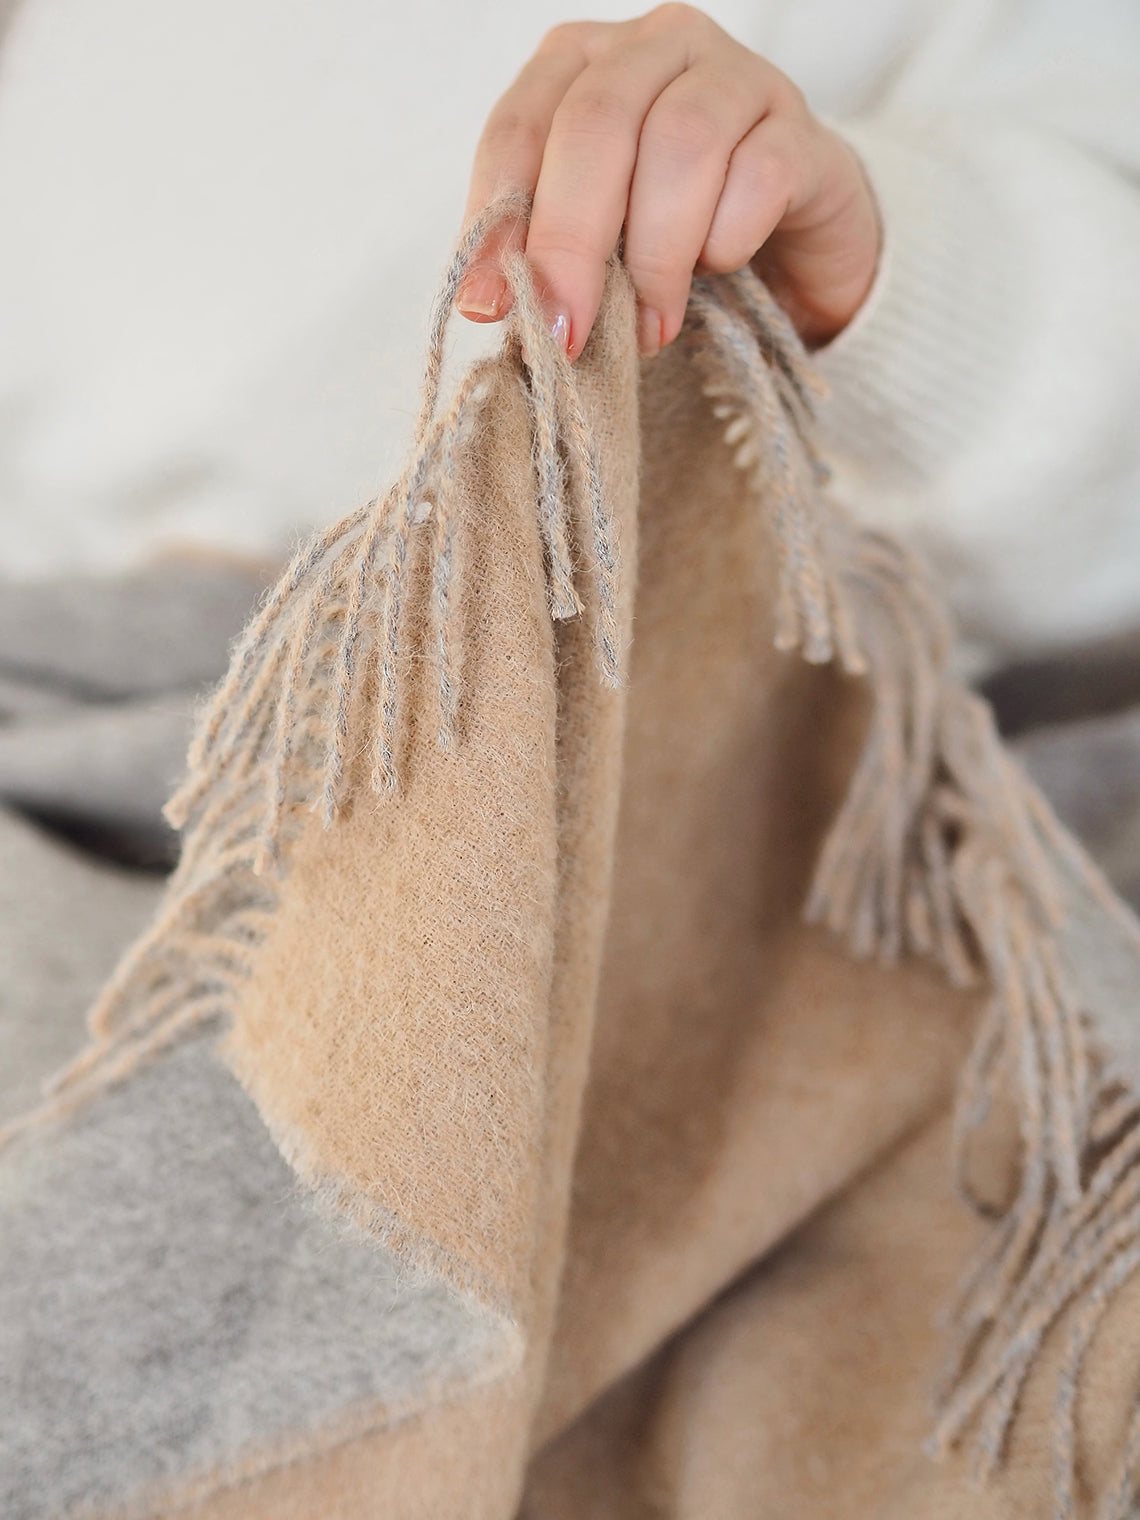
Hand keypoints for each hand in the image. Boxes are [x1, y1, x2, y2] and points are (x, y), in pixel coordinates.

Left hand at [455, 3, 880, 357]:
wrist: (792, 254)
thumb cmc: (674, 239)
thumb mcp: (594, 246)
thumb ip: (541, 252)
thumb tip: (492, 303)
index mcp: (583, 63)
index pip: (519, 126)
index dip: (499, 220)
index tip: (491, 308)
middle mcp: (657, 47)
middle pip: (597, 123)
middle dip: (572, 240)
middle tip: (568, 332)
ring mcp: (737, 76)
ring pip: (682, 143)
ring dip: (657, 254)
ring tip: (652, 326)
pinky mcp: (801, 129)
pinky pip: (760, 175)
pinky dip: (728, 239)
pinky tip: (720, 268)